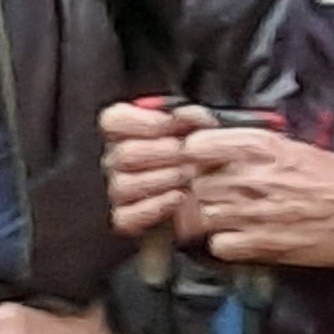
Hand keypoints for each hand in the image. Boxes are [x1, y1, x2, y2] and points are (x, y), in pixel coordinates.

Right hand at [102, 100, 209, 245]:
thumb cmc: (205, 161)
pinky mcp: (125, 219)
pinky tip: (179, 197)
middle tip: (186, 153)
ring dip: (162, 179)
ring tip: (188, 175)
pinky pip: (126, 216)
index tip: (171, 125)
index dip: (143, 122)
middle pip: (122, 154)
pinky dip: (156, 206)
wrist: (220, 197)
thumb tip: (182, 114)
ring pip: (123, 185)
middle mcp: (117, 161)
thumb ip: (191, 116)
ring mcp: (118, 191)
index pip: (113, 121)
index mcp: (127, 132)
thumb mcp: (203, 130)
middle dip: (160, 152)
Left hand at [187, 126, 333, 267]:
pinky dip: (224, 244)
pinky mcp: (259, 243)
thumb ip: (242, 142)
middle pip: (193, 184)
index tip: (198, 164)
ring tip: (231, 217)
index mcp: (255, 145)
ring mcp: (251, 211)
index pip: (194, 146)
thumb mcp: (284, 144)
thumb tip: (203, 139)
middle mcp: (247, 176)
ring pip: (200, 216)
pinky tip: (240, 237)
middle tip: (216, 195)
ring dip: (208, 219)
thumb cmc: (326, 176)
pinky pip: (219, 245)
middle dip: (199, 191)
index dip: (192, 157)